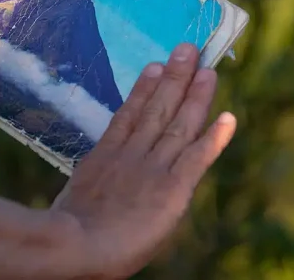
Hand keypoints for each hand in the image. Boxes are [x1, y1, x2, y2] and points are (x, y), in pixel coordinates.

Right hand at [51, 43, 236, 278]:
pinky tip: (228, 118)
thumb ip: (90, 186)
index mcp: (105, 156)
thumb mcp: (73, 199)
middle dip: (174, 78)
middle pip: (157, 109)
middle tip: (187, 49)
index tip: (155, 65)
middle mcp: (132, 154)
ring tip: (207, 70)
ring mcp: (153, 168)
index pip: (130, 115)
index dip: (144, 89)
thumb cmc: (65, 234)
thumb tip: (93, 179)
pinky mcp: (173, 188)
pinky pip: (196, 157)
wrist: (76, 244)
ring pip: (178, 125)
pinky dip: (213, 137)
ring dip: (194, 96)